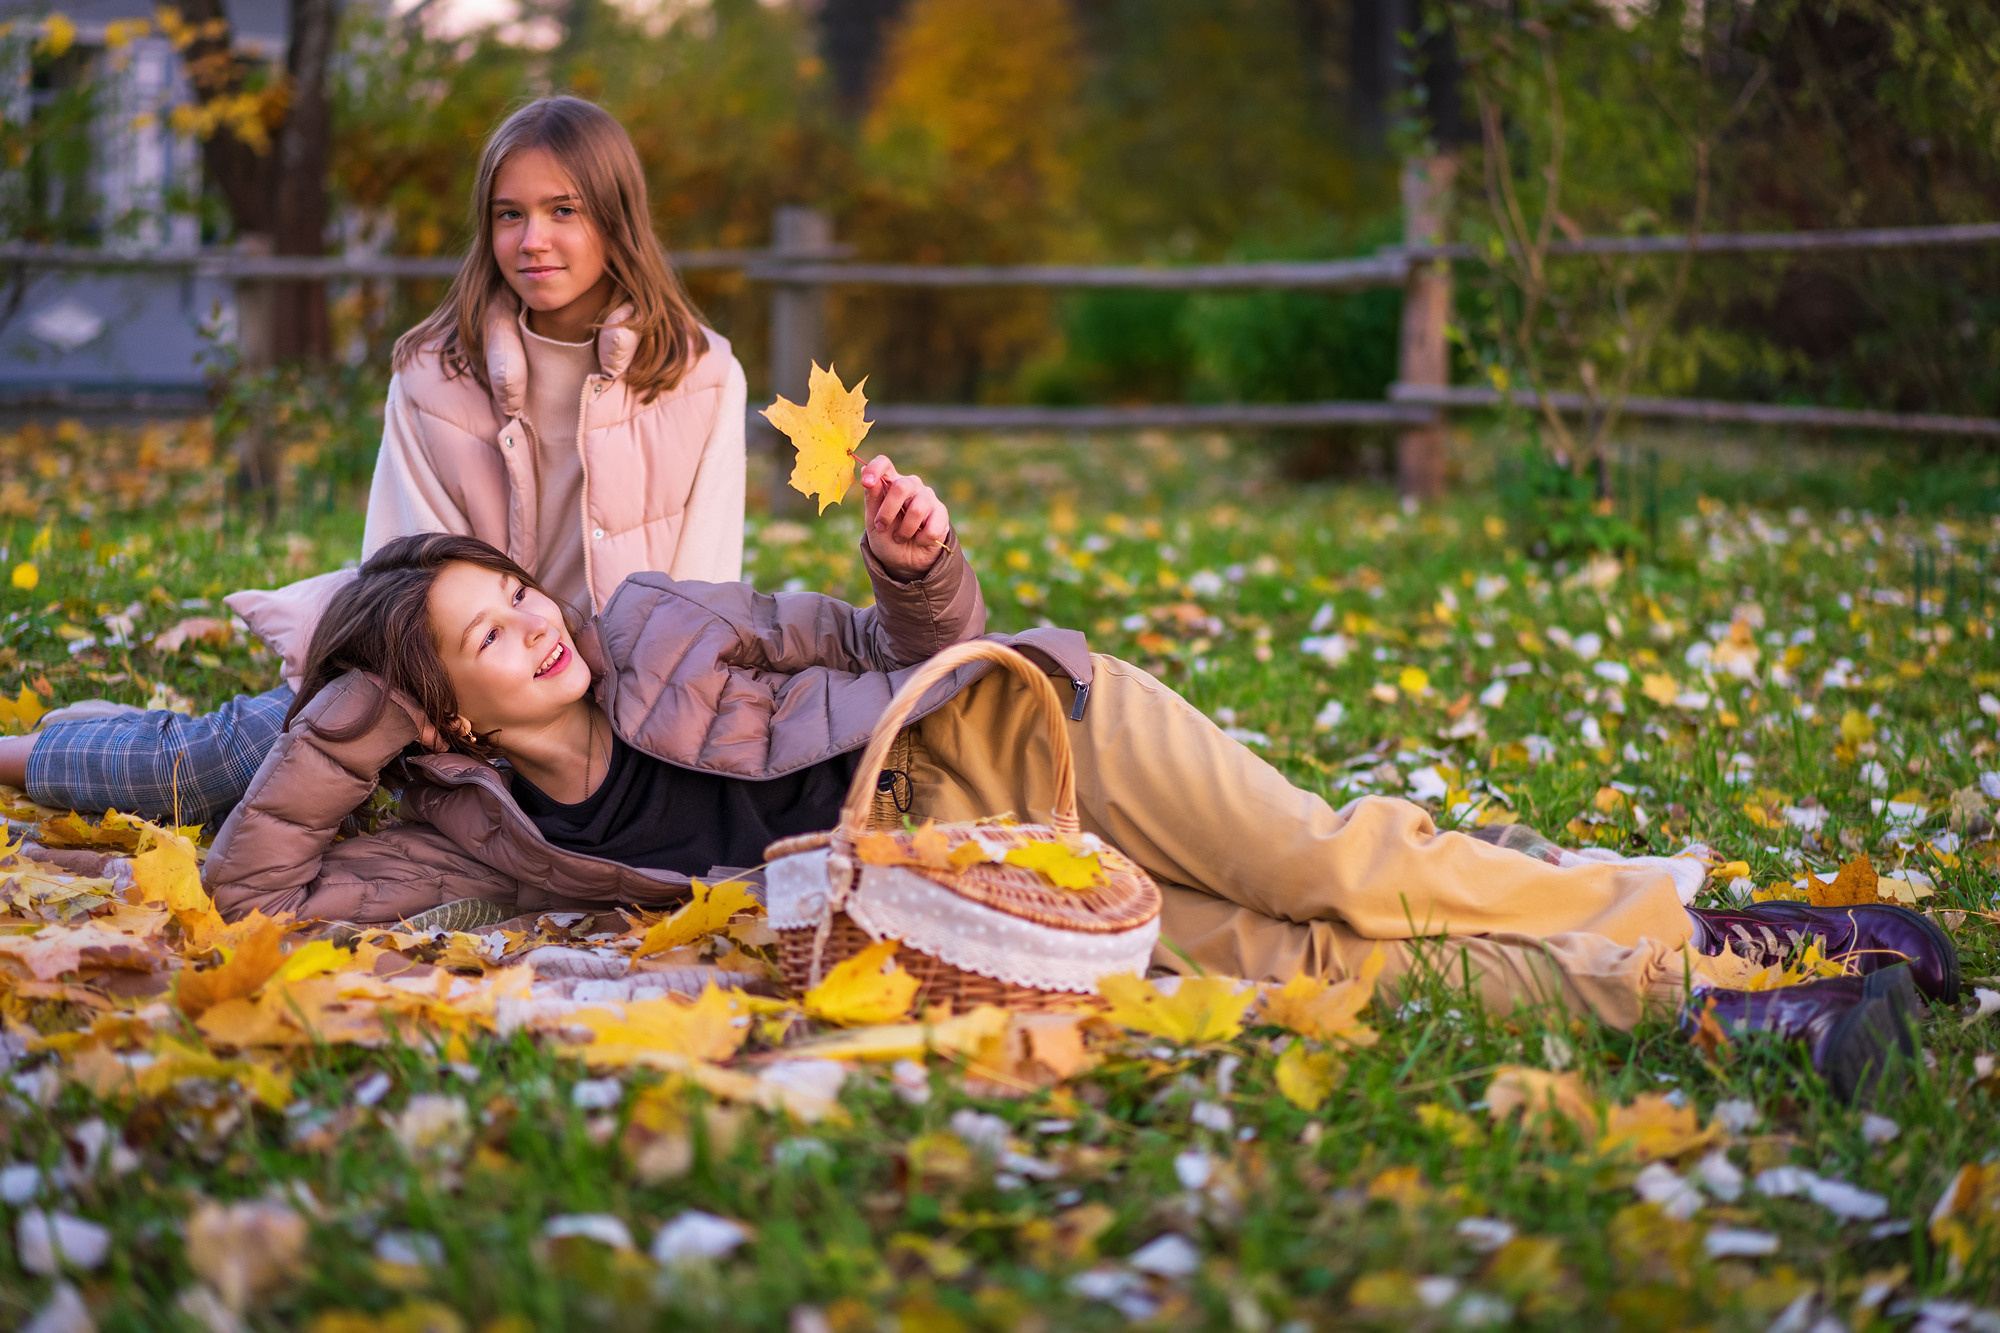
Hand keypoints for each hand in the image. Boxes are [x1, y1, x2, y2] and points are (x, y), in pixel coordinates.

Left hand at [859, 454, 950, 578]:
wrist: (905, 561)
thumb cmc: (887, 537)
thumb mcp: (873, 522)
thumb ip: (872, 498)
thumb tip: (864, 471)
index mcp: (890, 483)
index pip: (884, 464)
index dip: (876, 469)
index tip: (867, 483)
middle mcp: (910, 485)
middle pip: (901, 486)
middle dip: (888, 512)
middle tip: (881, 527)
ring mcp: (927, 497)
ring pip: (917, 509)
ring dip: (905, 530)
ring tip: (901, 537)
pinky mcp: (941, 512)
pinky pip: (932, 526)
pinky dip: (921, 539)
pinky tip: (919, 540)